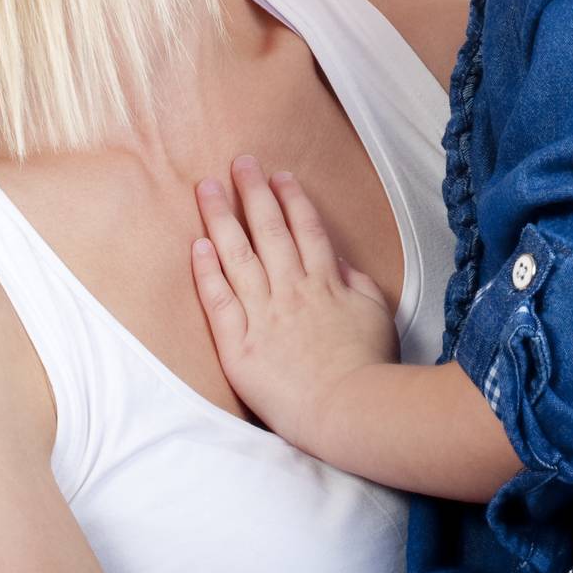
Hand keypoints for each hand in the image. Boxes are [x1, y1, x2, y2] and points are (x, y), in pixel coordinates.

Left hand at [190, 155, 398, 454]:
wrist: (347, 409)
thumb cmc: (367, 367)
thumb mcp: (375, 314)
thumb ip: (356, 282)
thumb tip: (338, 261)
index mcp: (325, 283)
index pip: (306, 229)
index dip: (291, 199)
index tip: (279, 176)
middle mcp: (291, 290)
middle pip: (269, 230)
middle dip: (252, 192)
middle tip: (239, 163)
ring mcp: (263, 314)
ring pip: (238, 255)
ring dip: (221, 217)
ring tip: (206, 188)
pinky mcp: (240, 345)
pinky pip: (219, 300)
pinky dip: (207, 271)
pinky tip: (197, 245)